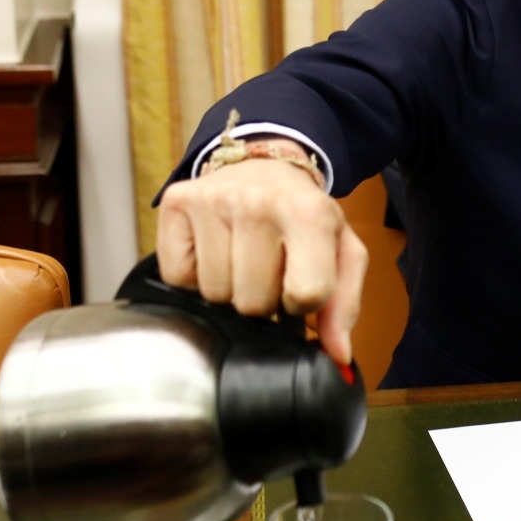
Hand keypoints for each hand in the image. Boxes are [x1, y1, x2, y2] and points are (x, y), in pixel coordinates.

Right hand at [155, 143, 368, 364]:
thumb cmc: (303, 215)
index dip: (301, 301)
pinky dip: (194, 276)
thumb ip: (344, 305)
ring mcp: (213, 200)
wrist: (263, 166)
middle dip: (263, 298)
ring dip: (229, 288)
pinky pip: (178, 277)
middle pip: (253, 304)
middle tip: (267, 267)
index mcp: (309, 213)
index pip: (305, 296)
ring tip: (241, 258)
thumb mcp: (340, 251)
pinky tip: (213, 251)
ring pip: (215, 295)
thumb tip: (337, 355)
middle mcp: (258, 202)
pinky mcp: (177, 202)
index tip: (297, 281)